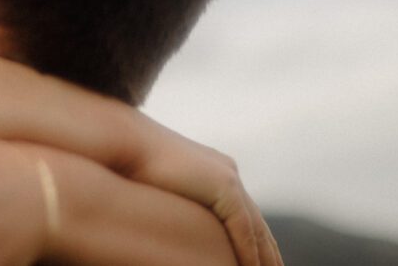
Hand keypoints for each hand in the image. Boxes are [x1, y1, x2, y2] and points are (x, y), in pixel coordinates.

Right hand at [125, 112, 281, 265]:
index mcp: (218, 174)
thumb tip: (172, 225)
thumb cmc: (135, 167)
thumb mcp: (164, 191)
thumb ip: (179, 204)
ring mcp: (230, 180)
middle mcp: (229, 175)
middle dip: (269, 255)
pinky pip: (245, 230)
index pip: (246, 218)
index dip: (258, 244)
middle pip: (259, 225)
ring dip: (264, 260)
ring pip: (257, 232)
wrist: (127, 143)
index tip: (264, 264)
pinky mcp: (225, 188)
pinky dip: (250, 255)